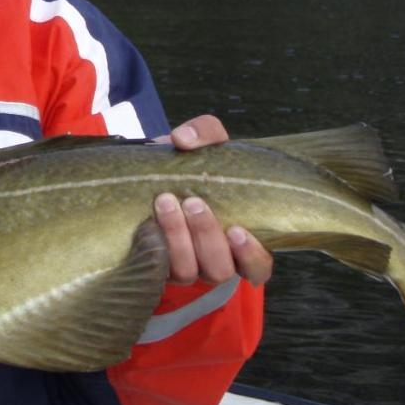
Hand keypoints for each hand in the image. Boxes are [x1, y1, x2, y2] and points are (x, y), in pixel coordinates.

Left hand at [154, 115, 273, 286]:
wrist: (148, 175)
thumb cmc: (192, 167)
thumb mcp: (206, 147)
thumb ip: (204, 133)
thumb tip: (183, 139)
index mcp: (239, 242)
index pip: (258, 268)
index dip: (251, 256)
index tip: (237, 230)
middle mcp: (214, 261)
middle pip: (218, 269)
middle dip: (206, 235)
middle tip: (193, 202)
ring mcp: (183, 266)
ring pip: (187, 272)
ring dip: (177, 238)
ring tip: (167, 203)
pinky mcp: (154, 265)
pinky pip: (155, 270)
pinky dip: (153, 247)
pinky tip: (147, 225)